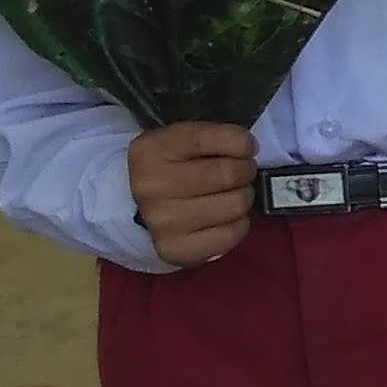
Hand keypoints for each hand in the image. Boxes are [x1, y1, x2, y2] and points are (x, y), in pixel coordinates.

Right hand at [130, 123, 256, 267]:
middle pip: (230, 174)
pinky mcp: (174, 249)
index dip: (241, 142)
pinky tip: (224, 217)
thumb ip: (215, 137)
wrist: (137, 207)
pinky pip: (232, 234)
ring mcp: (161, 221)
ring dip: (242, 198)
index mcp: (152, 150)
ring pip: (235, 205)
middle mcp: (151, 186)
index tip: (245, 147)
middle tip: (238, 174)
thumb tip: (249, 148)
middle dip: (245, 171)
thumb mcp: (184, 140)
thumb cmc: (173, 167)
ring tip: (229, 194)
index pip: (210, 139)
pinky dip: (238, 224)